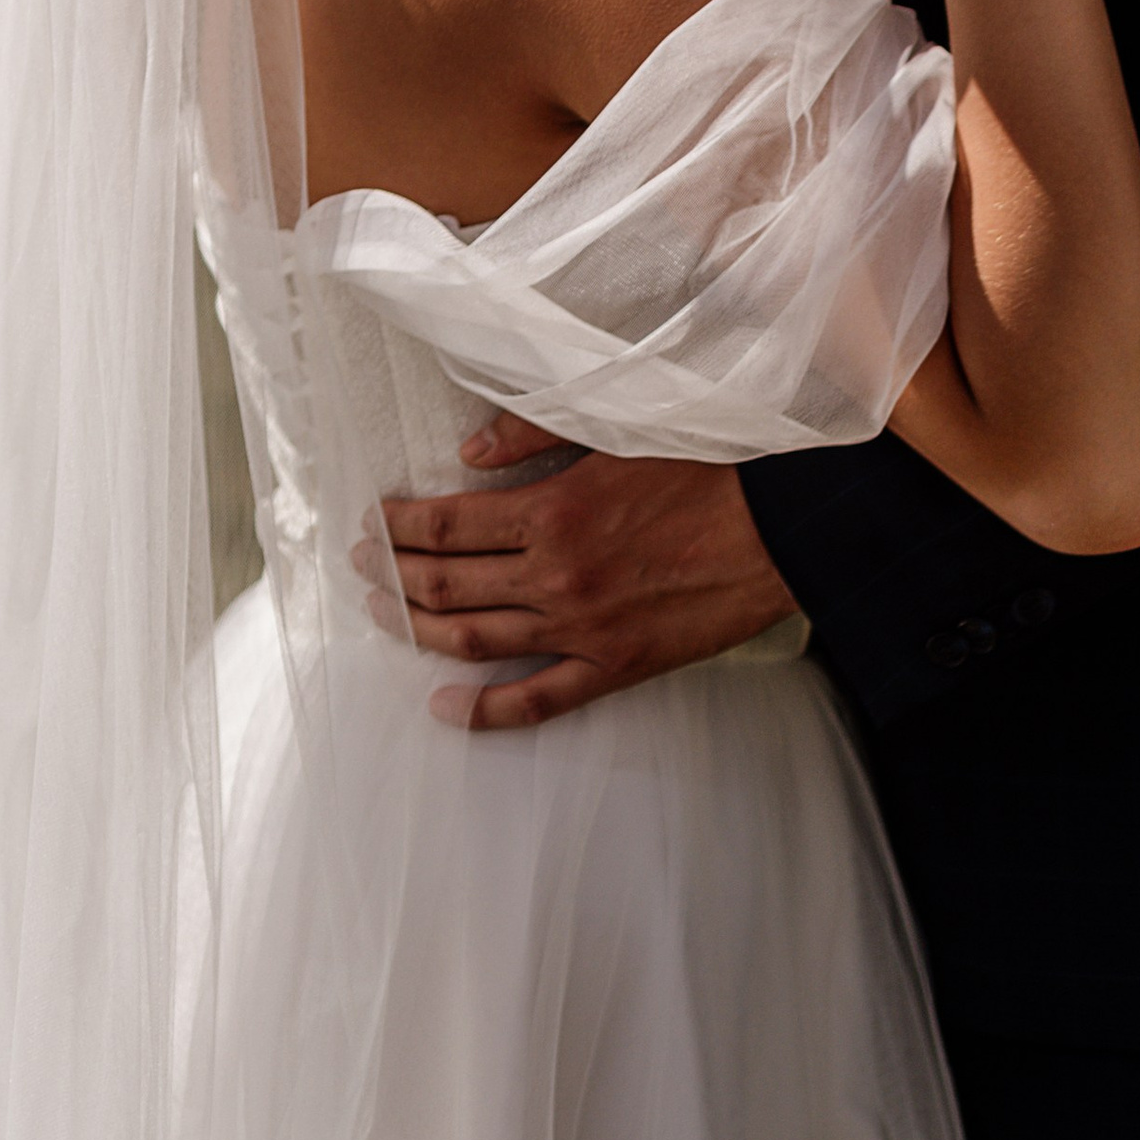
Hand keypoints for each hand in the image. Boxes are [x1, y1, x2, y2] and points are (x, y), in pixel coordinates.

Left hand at [377, 419, 796, 729]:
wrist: (779, 530)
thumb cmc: (705, 465)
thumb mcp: (616, 427)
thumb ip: (534, 433)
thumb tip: (466, 451)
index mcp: (551, 511)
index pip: (447, 525)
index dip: (398, 526)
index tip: (370, 522)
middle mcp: (555, 576)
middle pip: (446, 586)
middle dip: (392, 575)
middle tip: (360, 565)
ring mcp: (581, 630)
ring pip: (475, 643)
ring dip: (417, 632)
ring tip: (382, 617)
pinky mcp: (613, 668)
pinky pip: (537, 702)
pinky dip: (485, 712)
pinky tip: (445, 708)